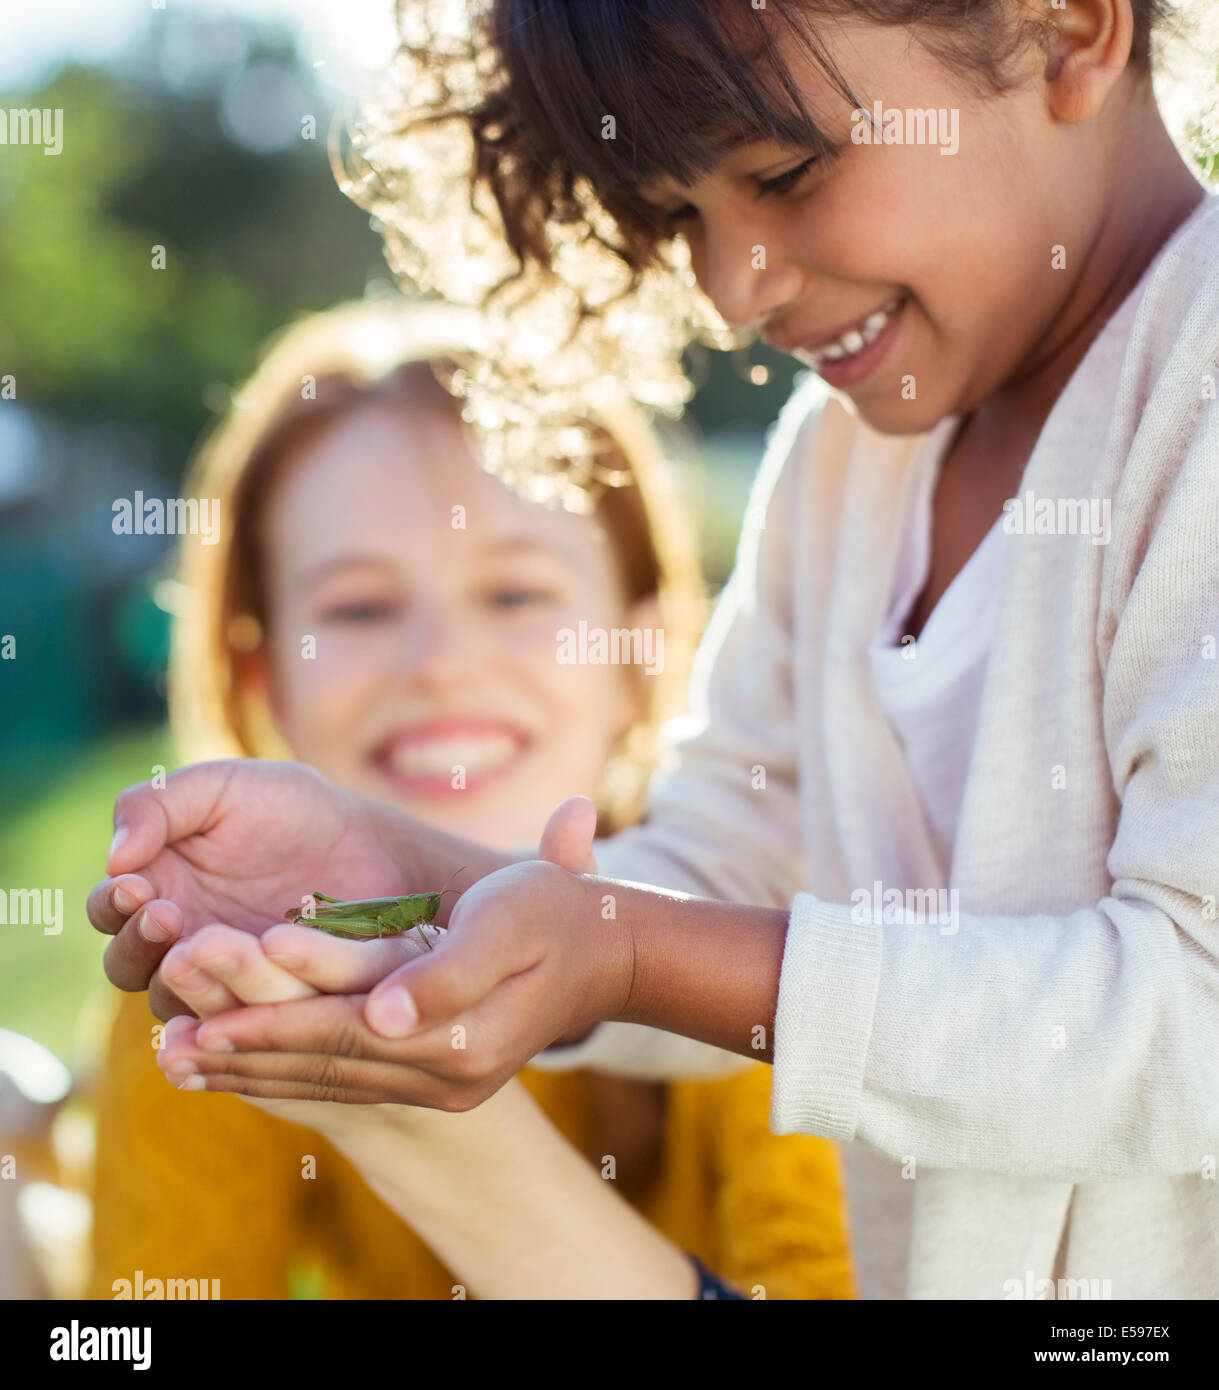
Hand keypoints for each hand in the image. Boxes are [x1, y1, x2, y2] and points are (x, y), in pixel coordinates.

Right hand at [87, 760, 429, 1019]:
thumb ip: (158, 805)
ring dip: (179, 980)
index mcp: (155, 888)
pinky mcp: (263, 1009)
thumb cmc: (290, 808)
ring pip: (175, 1001)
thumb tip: (113, 858)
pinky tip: (243, 991)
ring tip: (202, 948)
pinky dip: (234, 1009)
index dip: (114, 902)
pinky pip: (235, 1024)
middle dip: (138, 942)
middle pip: (127, 964)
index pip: (109, 909)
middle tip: (167, 915)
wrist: (371, 845)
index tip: (136, 883)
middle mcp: (175, 944)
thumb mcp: (223, 787)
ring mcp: (217, 981)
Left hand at [149, 796, 632, 1108]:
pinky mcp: (434, 1082)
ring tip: (178, 1063)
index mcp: (460, 1038)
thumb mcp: (510, 920)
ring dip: (251, 1071)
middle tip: (163, 1048)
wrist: (602, 952)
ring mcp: (440, 1087)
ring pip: (328, 1081)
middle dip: (242, 1051)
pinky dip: (286, 1074)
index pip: (344, 1033)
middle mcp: (445, 1076)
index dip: (272, 1021)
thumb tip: (383, 1011)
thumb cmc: (553, 914)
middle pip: (325, 1064)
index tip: (201, 1018)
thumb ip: (446, 970)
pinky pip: (345, 1083)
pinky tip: (240, 1066)